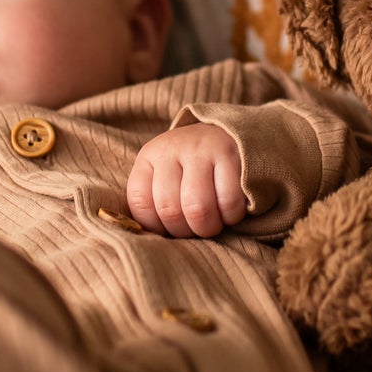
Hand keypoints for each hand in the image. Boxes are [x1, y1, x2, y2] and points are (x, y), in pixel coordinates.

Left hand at [127, 123, 247, 238]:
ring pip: (198, 208)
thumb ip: (154, 203)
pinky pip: (228, 201)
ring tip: (213, 223)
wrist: (228, 133)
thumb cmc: (192, 167)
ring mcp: (201, 149)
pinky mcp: (230, 154)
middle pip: (170, 210)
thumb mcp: (165, 175)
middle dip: (186, 231)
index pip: (140, 203)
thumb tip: (150, 238)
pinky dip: (231, 216)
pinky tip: (230, 211)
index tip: (170, 229)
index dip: (156, 227)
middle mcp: (171, 149)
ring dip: (208, 227)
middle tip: (196, 229)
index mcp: (149, 157)